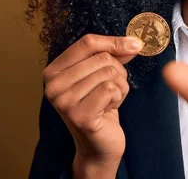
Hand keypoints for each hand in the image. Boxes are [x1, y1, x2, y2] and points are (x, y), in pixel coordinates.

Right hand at [42, 34, 143, 165]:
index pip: (87, 42)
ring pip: (109, 73)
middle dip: (118, 72)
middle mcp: (53, 85)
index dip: (114, 41)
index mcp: (54, 71)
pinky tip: (109, 110)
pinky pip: (111, 89)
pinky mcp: (79, 115)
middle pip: (102, 58)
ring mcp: (64, 101)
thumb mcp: (103, 75)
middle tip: (110, 91)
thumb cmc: (100, 107)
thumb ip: (114, 55)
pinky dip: (118, 98)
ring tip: (108, 101)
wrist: (99, 145)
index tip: (135, 45)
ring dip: (119, 87)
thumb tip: (133, 42)